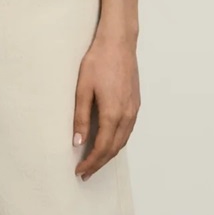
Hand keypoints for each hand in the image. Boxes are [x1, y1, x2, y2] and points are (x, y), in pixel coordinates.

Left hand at [72, 34, 139, 179]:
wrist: (118, 42)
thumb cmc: (98, 61)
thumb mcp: (83, 88)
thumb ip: (81, 117)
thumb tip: (77, 142)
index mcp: (113, 113)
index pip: (102, 148)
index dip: (91, 162)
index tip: (79, 171)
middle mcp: (127, 115)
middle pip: (114, 148)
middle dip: (99, 163)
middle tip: (85, 172)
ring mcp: (134, 109)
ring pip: (123, 141)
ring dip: (109, 154)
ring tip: (95, 161)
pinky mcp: (136, 102)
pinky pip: (128, 130)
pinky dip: (118, 141)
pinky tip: (109, 141)